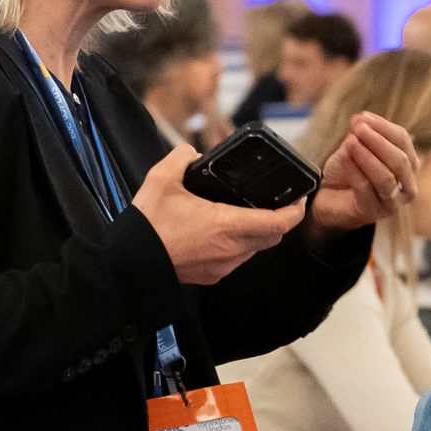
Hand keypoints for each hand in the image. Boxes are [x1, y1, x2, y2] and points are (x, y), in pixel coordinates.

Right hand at [133, 145, 309, 285]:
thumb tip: (190, 154)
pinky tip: (222, 232)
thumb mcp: (162, 179)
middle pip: (272, 238)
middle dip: (279, 222)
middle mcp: (230, 250)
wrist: (130, 262)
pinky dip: (238, 246)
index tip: (300, 199)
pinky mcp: (212, 276)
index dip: (295, 211)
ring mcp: (222, 266)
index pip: (278, 223)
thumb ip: (181, 158)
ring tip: (246, 215)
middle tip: (276, 204)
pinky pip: (236, 260)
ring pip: (254, 250)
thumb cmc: (148, 225)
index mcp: (225, 225)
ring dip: (257, 234)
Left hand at [309, 113, 418, 233]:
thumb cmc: (349, 171)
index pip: (403, 141)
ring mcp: (393, 202)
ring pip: (385, 177)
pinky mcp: (373, 212)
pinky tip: (343, 157)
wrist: (329, 197)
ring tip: (349, 141)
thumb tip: (361, 119)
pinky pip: (365, 188)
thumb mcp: (357, 147)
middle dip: (377, 141)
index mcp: (409, 164)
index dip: (383, 127)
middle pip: (400, 160)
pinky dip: (354, 170)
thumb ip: (362, 134)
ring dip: (366, 156)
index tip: (362, 116)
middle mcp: (407, 185)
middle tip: (358, 127)